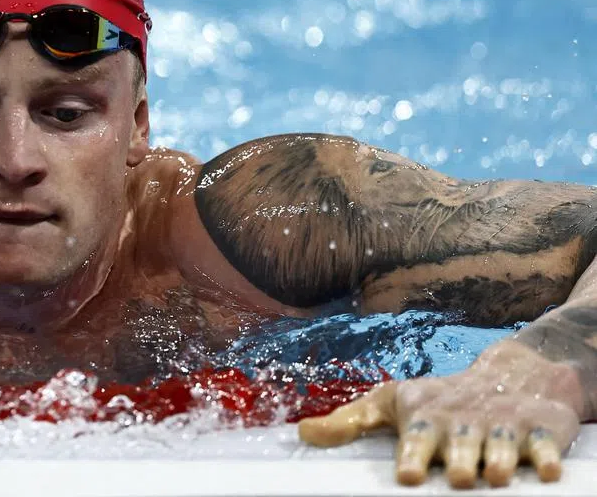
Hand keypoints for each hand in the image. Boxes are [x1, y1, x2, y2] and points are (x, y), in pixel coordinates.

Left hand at [297, 341, 585, 487]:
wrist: (513, 375)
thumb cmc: (440, 400)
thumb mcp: (393, 402)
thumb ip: (350, 421)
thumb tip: (302, 433)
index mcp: (427, 418)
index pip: (417, 438)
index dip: (414, 455)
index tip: (408, 475)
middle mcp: (464, 422)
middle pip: (461, 444)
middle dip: (460, 458)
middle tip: (457, 474)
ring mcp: (505, 426)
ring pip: (502, 446)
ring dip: (500, 459)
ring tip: (495, 475)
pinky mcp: (543, 431)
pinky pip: (547, 446)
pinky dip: (547, 458)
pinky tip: (547, 471)